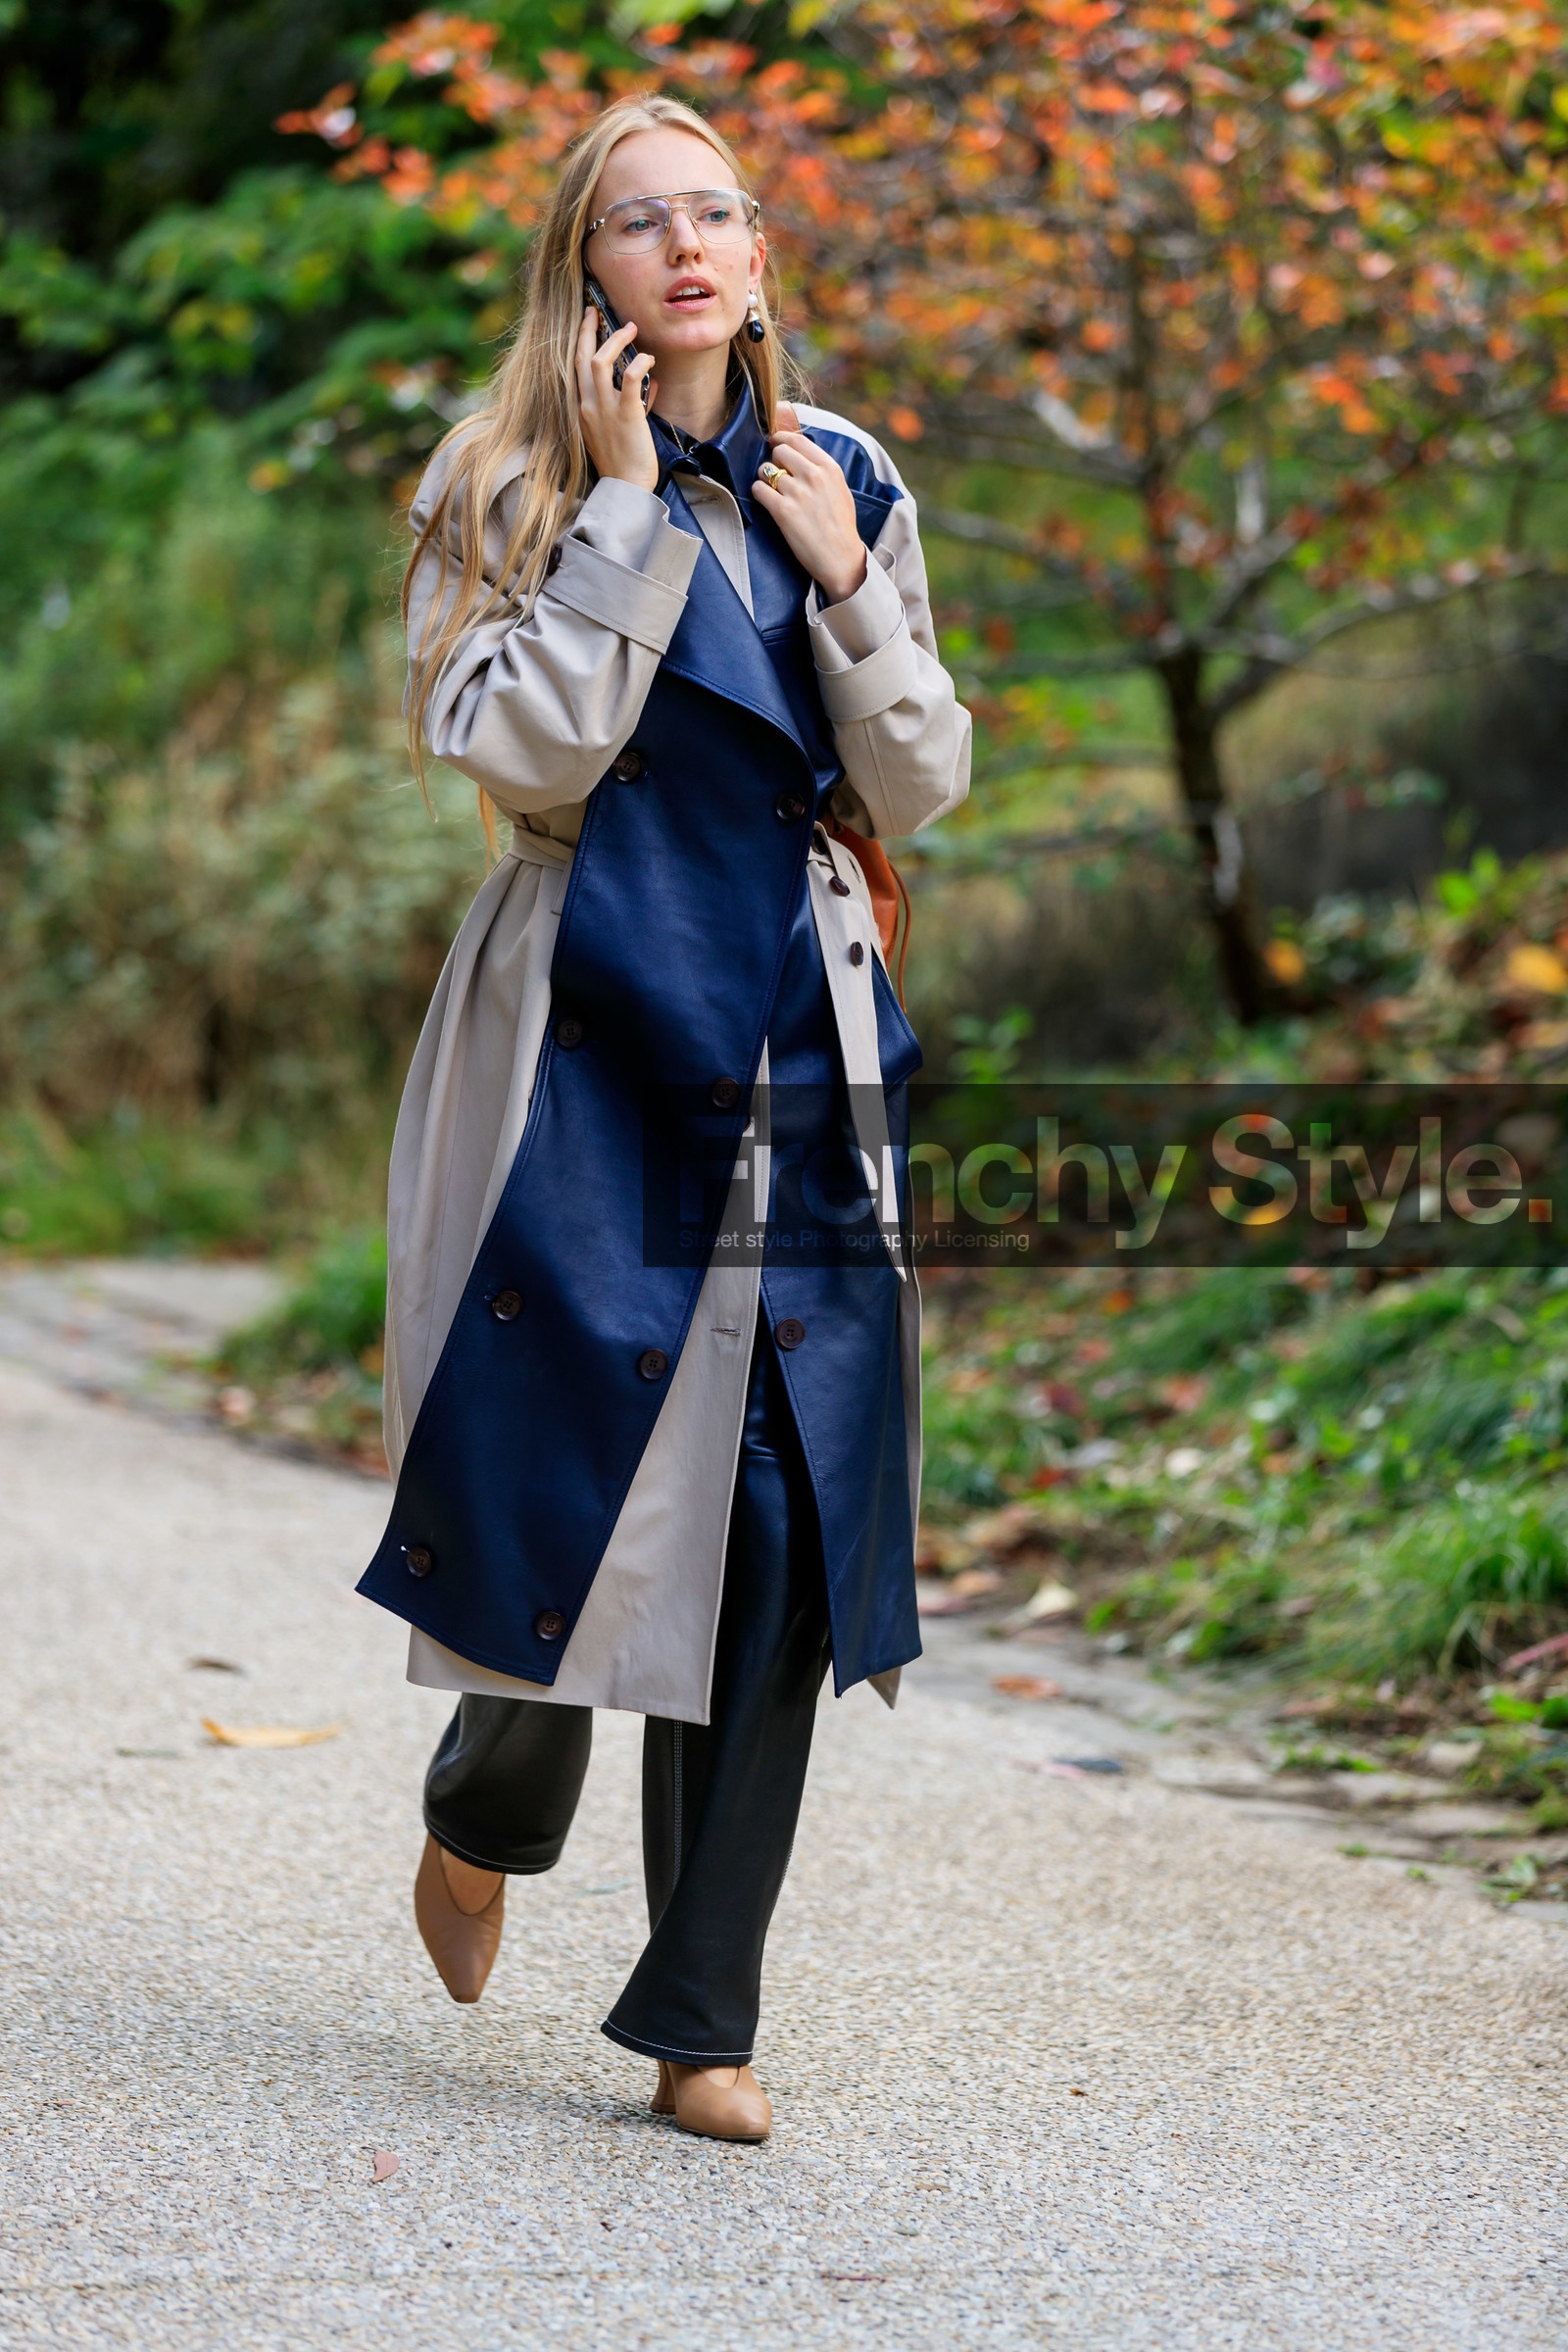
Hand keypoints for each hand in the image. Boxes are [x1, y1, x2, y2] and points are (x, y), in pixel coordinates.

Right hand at [575, 305, 657, 491]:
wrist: (626, 489)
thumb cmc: (624, 464)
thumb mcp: (618, 430)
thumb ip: (630, 404)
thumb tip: (648, 384)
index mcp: (581, 410)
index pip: (575, 368)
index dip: (580, 342)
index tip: (586, 323)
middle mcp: (587, 406)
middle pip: (581, 357)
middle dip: (587, 329)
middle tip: (595, 310)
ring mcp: (604, 410)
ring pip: (600, 361)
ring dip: (615, 339)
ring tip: (630, 328)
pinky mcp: (626, 415)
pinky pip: (630, 378)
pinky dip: (640, 362)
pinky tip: (649, 358)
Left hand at [753, 405, 867, 604]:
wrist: (841, 558)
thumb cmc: (841, 526)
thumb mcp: (840, 489)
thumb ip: (821, 470)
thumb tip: (798, 454)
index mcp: (829, 468)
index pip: (797, 440)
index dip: (781, 440)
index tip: (775, 444)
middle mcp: (813, 476)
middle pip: (779, 451)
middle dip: (774, 461)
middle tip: (776, 475)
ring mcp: (798, 493)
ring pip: (765, 470)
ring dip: (764, 479)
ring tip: (772, 492)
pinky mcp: (783, 511)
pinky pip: (758, 489)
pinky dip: (758, 493)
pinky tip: (767, 501)